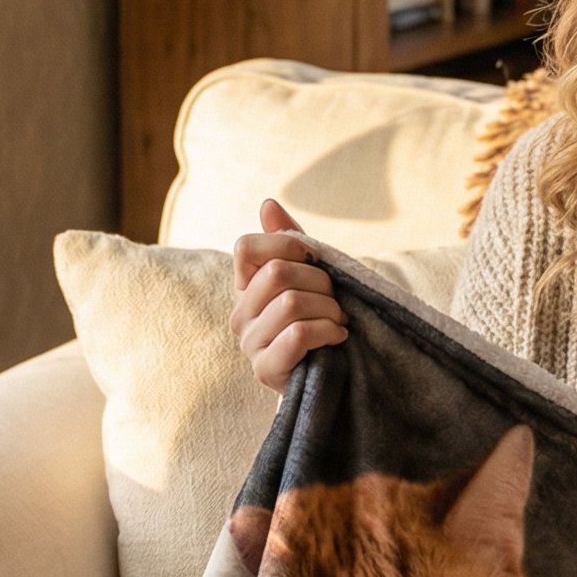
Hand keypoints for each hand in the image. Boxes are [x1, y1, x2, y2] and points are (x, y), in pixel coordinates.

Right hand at [231, 200, 345, 392]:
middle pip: (277, 273)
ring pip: (291, 303)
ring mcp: (249, 344)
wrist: (333, 372)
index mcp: (245, 287)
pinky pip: (298, 334)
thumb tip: (268, 204)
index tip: (314, 261)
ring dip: (328, 309)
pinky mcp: (265, 369)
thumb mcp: (309, 275)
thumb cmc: (319, 319)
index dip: (287, 246)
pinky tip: (337, 337)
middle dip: (319, 281)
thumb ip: (288, 241)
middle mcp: (239, 314)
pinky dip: (327, 330)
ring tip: (338, 320)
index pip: (247, 247)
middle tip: (334, 298)